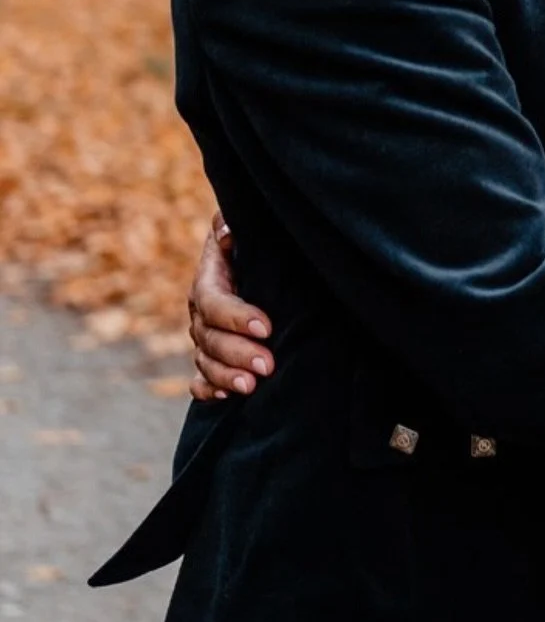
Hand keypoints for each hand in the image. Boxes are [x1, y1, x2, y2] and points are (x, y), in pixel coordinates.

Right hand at [188, 211, 274, 401]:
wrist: (250, 261)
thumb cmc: (250, 241)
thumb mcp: (242, 226)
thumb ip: (229, 224)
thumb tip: (228, 232)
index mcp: (208, 281)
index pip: (213, 303)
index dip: (236, 317)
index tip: (266, 327)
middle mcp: (201, 313)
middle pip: (210, 339)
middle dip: (238, 354)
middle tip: (268, 365)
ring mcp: (203, 338)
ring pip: (206, 362)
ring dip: (226, 377)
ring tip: (251, 387)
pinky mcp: (211, 357)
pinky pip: (200, 380)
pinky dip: (209, 390)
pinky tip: (226, 397)